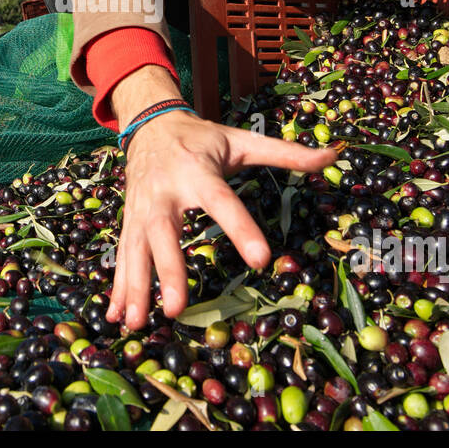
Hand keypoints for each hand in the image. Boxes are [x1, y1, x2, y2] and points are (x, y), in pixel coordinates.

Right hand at [105, 109, 336, 330]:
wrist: (150, 123)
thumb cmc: (201, 139)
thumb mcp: (241, 140)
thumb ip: (285, 152)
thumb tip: (332, 157)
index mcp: (199, 172)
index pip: (222, 202)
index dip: (241, 230)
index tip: (261, 261)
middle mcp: (166, 193)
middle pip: (164, 234)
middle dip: (169, 272)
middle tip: (176, 309)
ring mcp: (142, 209)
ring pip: (136, 251)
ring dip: (135, 288)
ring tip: (136, 323)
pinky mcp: (128, 221)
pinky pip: (122, 257)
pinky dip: (117, 287)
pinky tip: (116, 316)